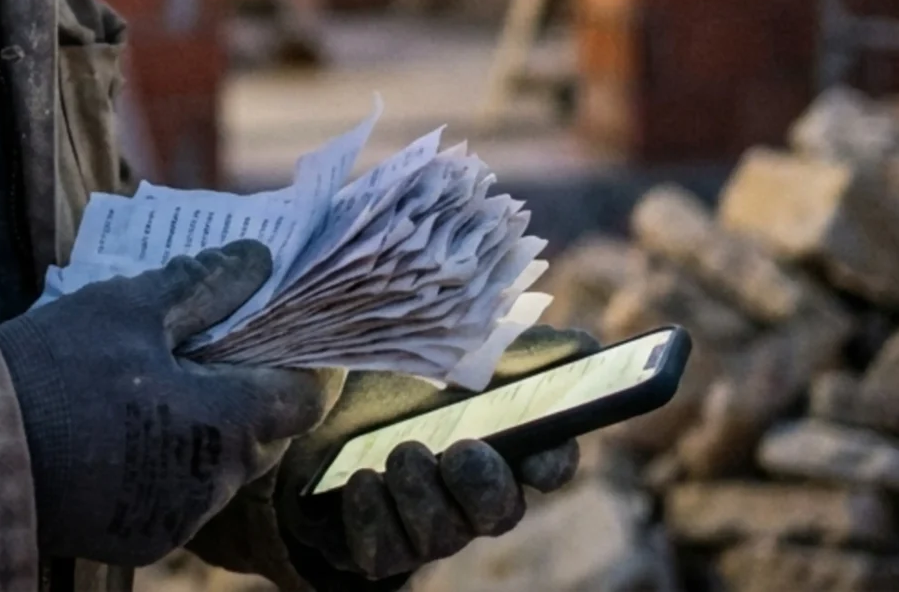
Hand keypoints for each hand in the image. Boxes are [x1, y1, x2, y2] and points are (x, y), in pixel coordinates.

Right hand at [0, 240, 337, 567]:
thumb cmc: (57, 369)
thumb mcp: (129, 308)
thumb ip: (203, 286)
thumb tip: (257, 261)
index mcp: (225, 425)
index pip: (304, 396)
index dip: (308, 358)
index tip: (297, 328)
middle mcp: (213, 485)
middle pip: (264, 432)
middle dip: (252, 386)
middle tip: (224, 341)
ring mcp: (177, 518)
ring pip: (220, 466)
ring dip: (210, 424)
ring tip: (170, 377)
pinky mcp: (140, 537)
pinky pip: (180, 492)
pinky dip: (172, 458)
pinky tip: (134, 424)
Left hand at [275, 326, 599, 581]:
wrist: (316, 404)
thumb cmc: (395, 373)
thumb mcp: (451, 344)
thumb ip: (513, 344)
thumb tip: (582, 348)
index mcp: (502, 443)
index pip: (550, 464)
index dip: (553, 461)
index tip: (540, 452)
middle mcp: (472, 496)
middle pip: (500, 511)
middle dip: (484, 483)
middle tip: (461, 450)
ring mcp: (428, 526)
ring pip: (444, 536)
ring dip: (422, 493)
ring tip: (400, 451)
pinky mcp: (380, 547)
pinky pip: (388, 554)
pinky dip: (375, 515)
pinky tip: (362, 481)